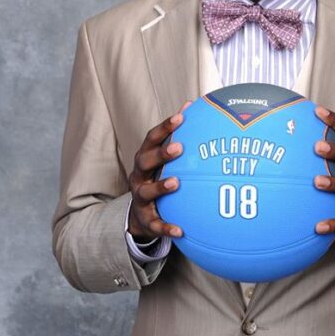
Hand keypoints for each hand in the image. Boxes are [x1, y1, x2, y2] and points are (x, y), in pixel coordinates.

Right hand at [128, 103, 190, 239]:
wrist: (141, 214)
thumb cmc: (158, 178)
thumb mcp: (163, 159)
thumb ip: (176, 136)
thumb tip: (194, 105)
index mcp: (145, 158)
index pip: (152, 138)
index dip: (165, 127)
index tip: (181, 117)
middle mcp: (139, 176)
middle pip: (144, 161)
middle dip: (160, 154)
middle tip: (179, 148)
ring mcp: (139, 197)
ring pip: (146, 191)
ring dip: (160, 186)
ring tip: (176, 182)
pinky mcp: (145, 219)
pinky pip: (155, 224)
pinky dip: (166, 227)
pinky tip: (180, 230)